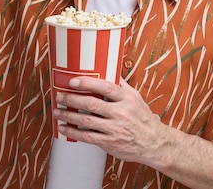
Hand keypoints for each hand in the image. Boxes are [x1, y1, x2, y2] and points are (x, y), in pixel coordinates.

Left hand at [53, 77, 167, 165]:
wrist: (154, 143)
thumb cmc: (143, 119)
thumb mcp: (136, 98)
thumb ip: (121, 85)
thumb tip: (109, 68)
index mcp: (127, 99)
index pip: (105, 87)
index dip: (87, 83)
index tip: (72, 81)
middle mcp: (121, 113)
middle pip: (92, 103)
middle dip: (72, 99)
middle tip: (60, 96)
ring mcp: (115, 129)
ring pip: (86, 121)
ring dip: (68, 116)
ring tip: (57, 111)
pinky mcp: (110, 143)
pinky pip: (87, 137)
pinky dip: (73, 132)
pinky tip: (64, 128)